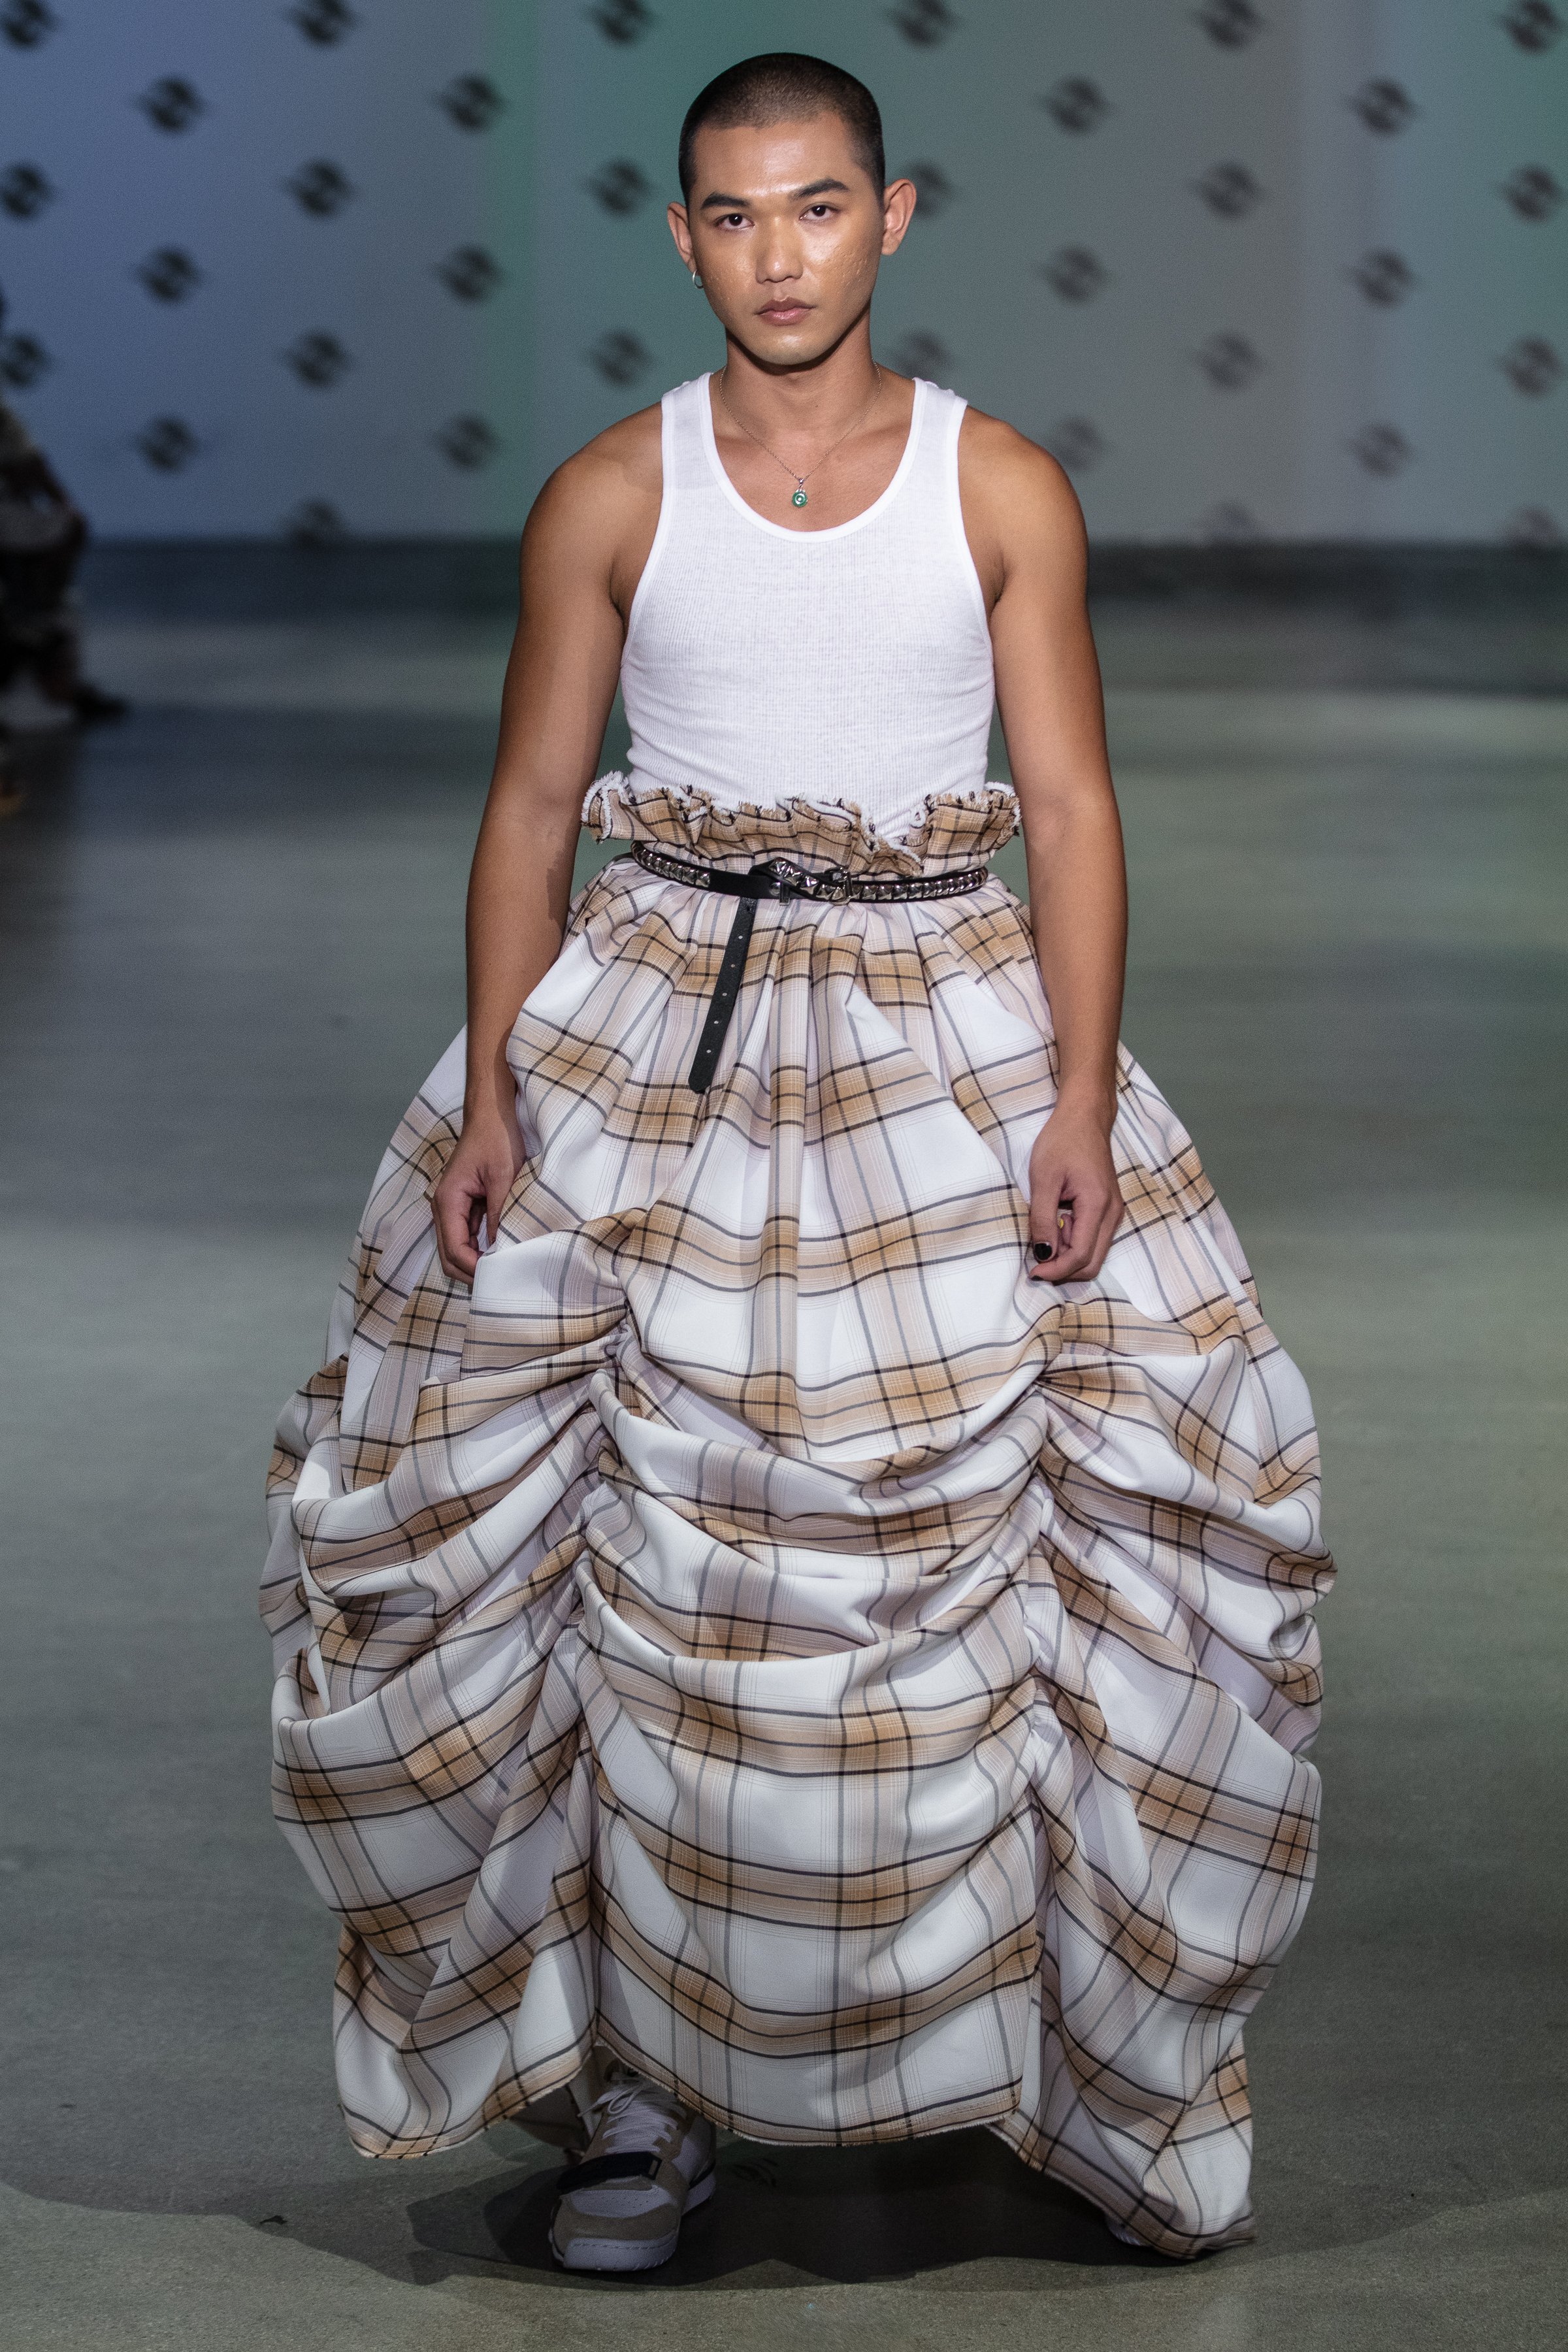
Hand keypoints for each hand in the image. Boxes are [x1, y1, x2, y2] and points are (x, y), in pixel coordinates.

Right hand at [432, 1105, 524, 1284]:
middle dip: (471, 1272)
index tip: (498, 1277)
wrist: (492, 1114)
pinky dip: (481, 1247)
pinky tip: (501, 1251)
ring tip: (502, 1270)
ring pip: (457, 1247)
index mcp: (448, 1200)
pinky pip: (468, 1235)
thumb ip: (499, 1215)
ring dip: (476, 1261)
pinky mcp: (465, 1205)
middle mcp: (444, 1207)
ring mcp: (453, 1207)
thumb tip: (500, 1250)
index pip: (453, 1249)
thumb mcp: (503, 1177)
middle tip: (500, 1281)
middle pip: (449, 1254)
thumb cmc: (496, 1139)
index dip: (474, 1268)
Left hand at [1026, 1099, 1122, 1282]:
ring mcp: (1114, 1212)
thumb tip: (1043, 1254)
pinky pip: (1094, 1239)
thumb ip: (1043, 1219)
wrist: (1085, 1118)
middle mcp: (1113, 1213)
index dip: (1056, 1270)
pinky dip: (1074, 1244)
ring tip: (1044, 1237)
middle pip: (1092, 1263)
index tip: (1032, 1271)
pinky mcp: (1109, 1209)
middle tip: (1035, 1262)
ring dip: (1068, 1257)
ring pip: (1094, 1254)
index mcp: (1098, 1205)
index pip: (1081, 1256)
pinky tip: (1056, 1228)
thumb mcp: (1043, 1179)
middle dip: (1063, 1270)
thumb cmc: (1063, 1141)